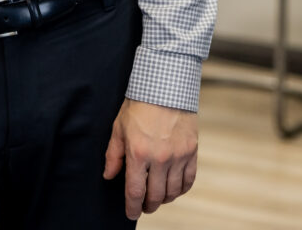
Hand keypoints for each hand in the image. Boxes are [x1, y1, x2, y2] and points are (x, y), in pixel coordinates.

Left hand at [103, 99, 197, 219]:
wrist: (165, 87)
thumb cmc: (139, 106)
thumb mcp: (119, 127)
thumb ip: (113, 154)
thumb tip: (109, 175)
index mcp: (138, 152)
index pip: (135, 191)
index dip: (132, 206)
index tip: (131, 213)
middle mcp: (159, 158)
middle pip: (155, 196)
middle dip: (148, 206)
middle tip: (144, 207)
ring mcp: (178, 156)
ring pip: (172, 192)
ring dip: (164, 199)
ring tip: (157, 197)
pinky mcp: (192, 152)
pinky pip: (188, 181)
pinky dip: (180, 190)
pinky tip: (173, 188)